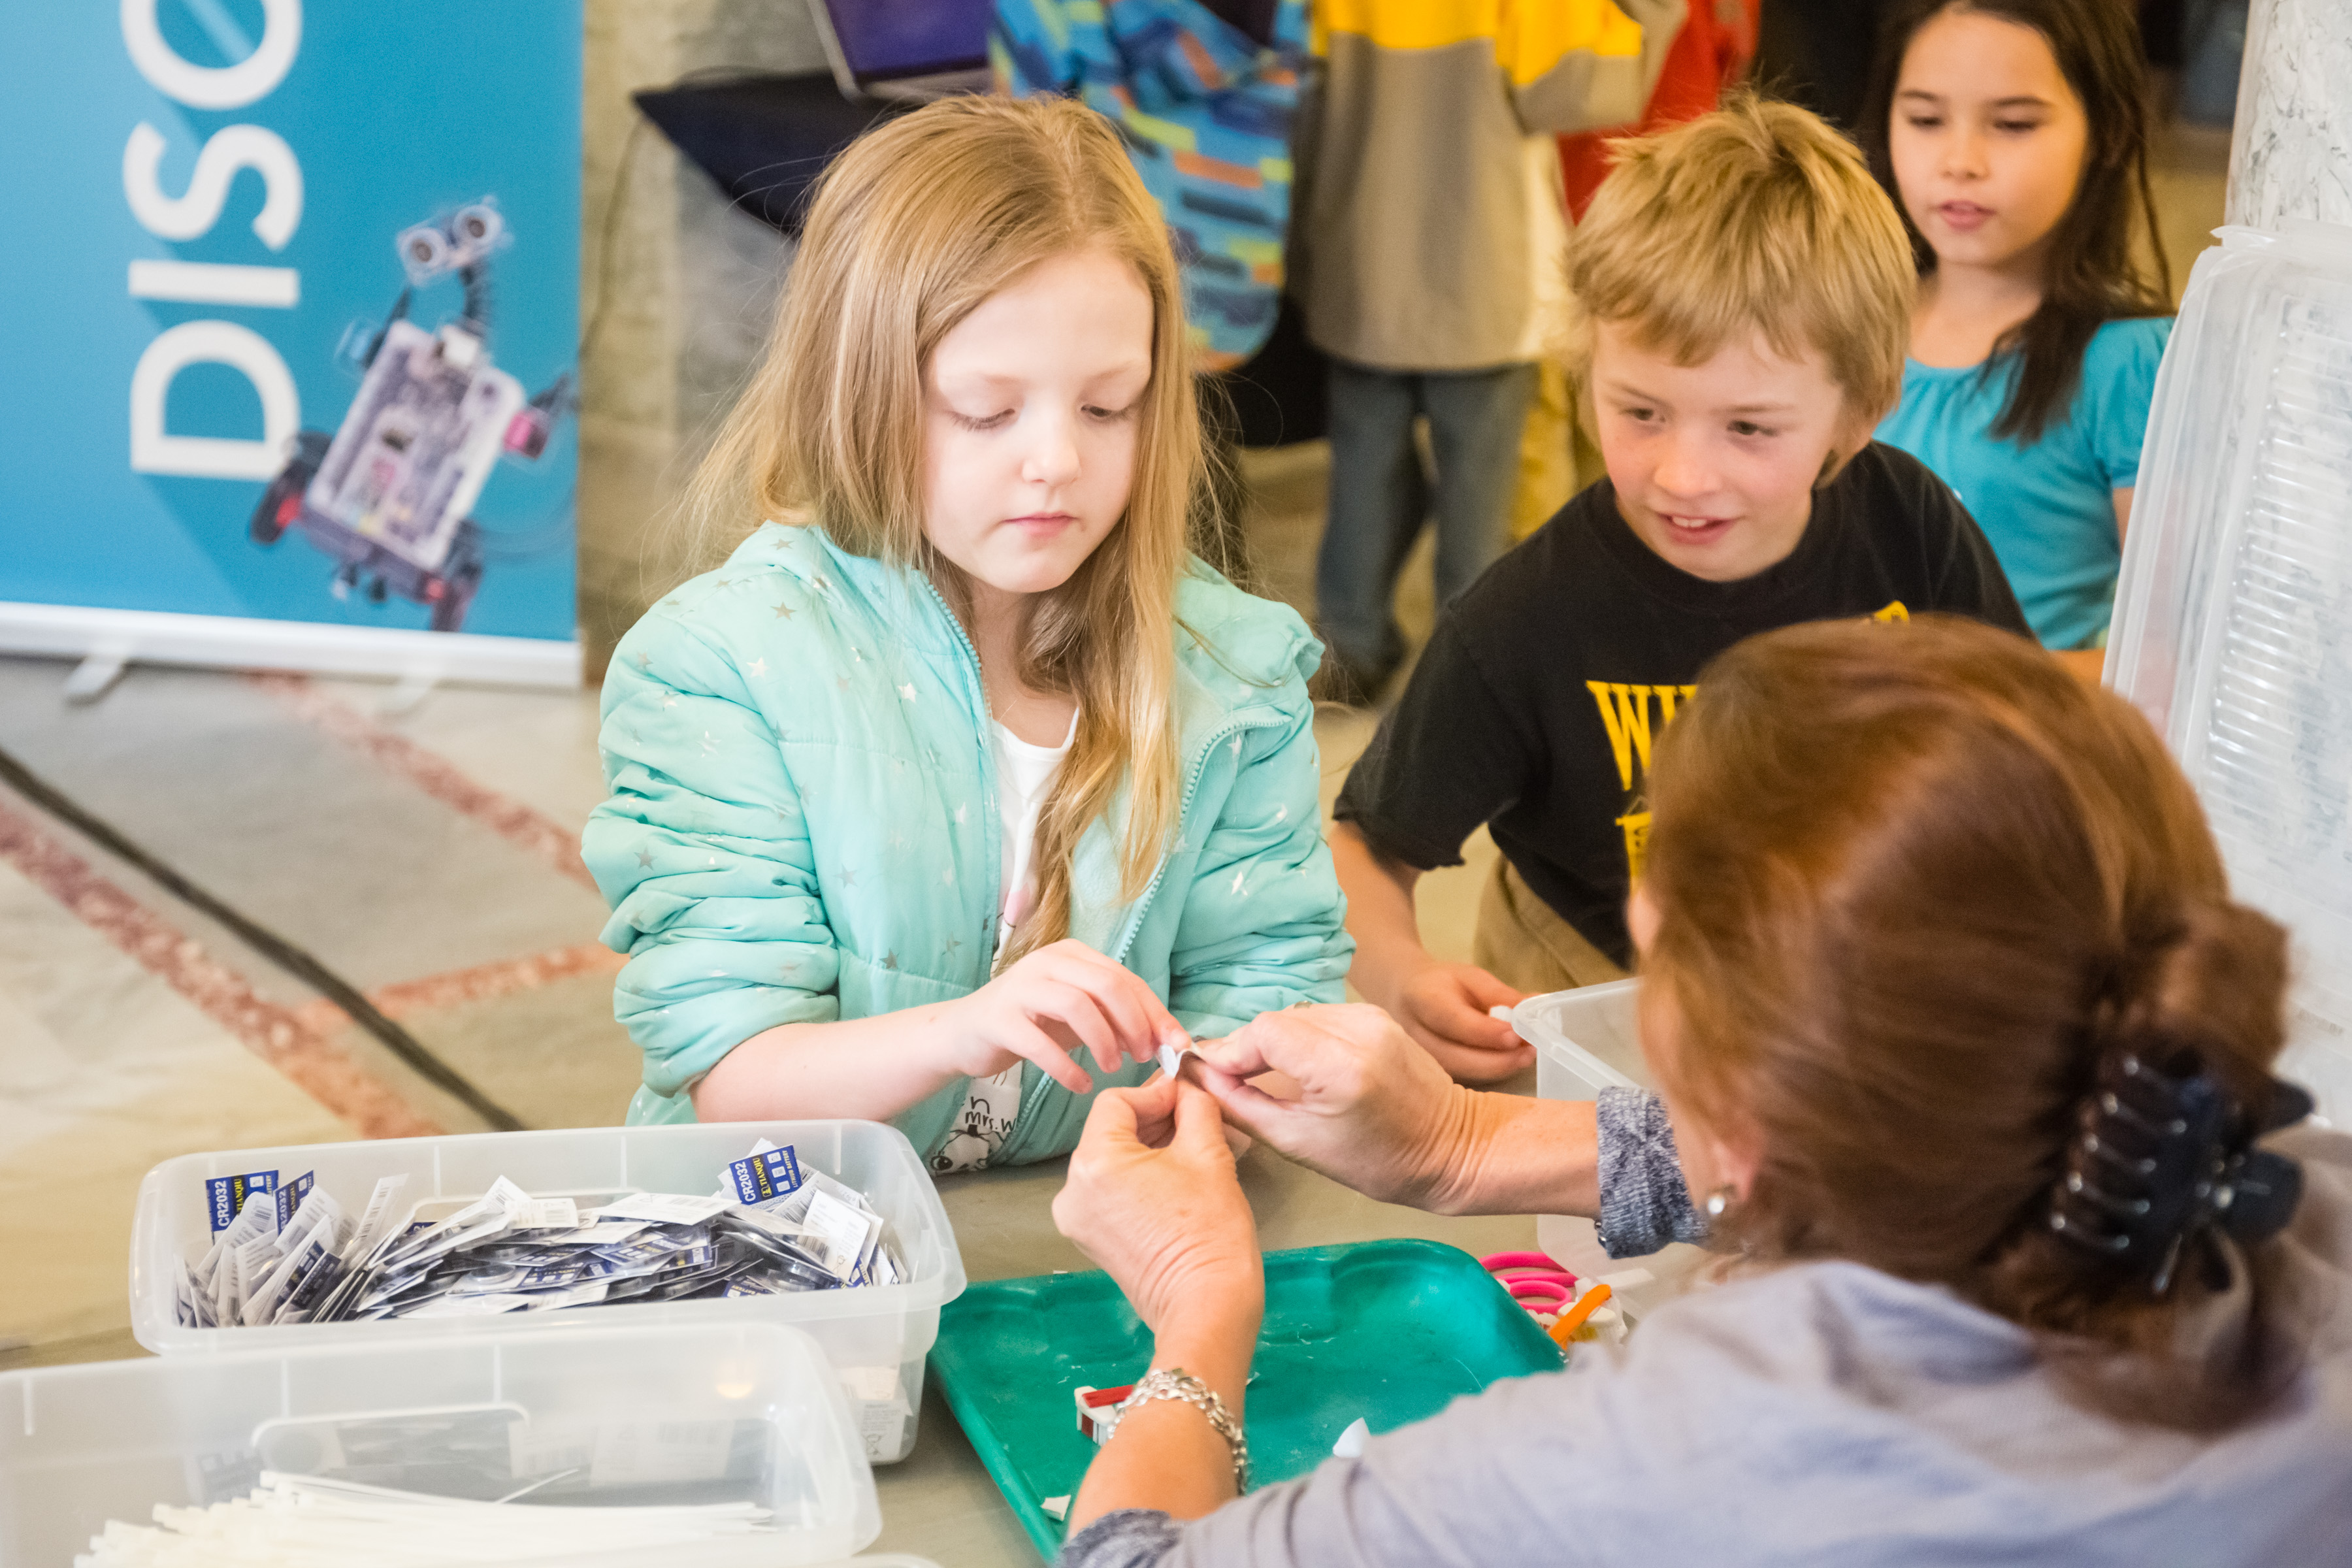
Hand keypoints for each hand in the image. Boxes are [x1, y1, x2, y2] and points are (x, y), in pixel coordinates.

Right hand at [934, 939, 1184, 1093]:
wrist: (963, 1033)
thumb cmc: (1030, 1023)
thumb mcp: (1077, 1016)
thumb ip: (1116, 1020)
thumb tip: (1164, 1039)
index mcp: (1072, 955)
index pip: (1125, 978)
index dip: (1156, 1012)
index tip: (1176, 1045)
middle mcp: (1047, 961)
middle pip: (1107, 984)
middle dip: (1135, 1023)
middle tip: (1143, 1056)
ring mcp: (1020, 987)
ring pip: (1077, 1006)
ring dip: (1104, 1042)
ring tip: (1111, 1069)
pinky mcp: (999, 1018)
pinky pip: (1041, 1043)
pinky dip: (1067, 1068)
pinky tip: (1080, 1084)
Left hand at [1053, 1076, 1263, 1336]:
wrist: (1207, 1307)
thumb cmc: (1209, 1230)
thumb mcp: (1208, 1153)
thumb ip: (1194, 1106)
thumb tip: (1188, 1085)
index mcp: (1093, 1163)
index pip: (1116, 1101)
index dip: (1156, 1092)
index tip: (1189, 1095)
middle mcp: (1072, 1190)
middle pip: (1112, 1131)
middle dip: (1156, 1120)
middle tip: (1199, 1116)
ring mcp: (1078, 1218)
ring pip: (1114, 1161)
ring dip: (1152, 1147)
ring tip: (1197, 1146)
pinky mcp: (1091, 1239)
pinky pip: (1113, 1190)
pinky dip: (1142, 1177)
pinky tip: (1179, 1176)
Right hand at [1189, 1004, 1481, 1210]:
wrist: (1452, 1147)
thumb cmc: (1377, 1161)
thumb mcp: (1299, 1143)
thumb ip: (1243, 1106)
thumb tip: (1200, 1078)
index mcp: (1338, 1065)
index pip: (1262, 1032)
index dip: (1229, 1051)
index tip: (1209, 1076)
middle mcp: (1356, 1028)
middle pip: (1276, 1021)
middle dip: (1246, 1049)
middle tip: (1228, 1080)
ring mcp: (1369, 1016)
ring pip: (1295, 1016)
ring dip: (1272, 1043)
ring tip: (1263, 1077)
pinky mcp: (1376, 1015)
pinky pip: (1320, 1018)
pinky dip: (1300, 1039)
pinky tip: (1300, 1068)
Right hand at [1393, 962, 1532, 1082]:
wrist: (1403, 998)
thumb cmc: (1442, 985)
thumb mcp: (1469, 977)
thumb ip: (1499, 994)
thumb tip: (1536, 1006)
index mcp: (1420, 999)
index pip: (1452, 1020)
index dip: (1485, 1032)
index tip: (1516, 1035)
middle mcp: (1413, 1036)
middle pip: (1454, 1057)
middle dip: (1496, 1059)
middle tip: (1530, 1051)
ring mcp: (1417, 1062)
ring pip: (1458, 1074)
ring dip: (1496, 1068)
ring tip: (1526, 1056)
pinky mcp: (1428, 1077)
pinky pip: (1460, 1081)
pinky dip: (1489, 1074)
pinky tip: (1510, 1063)